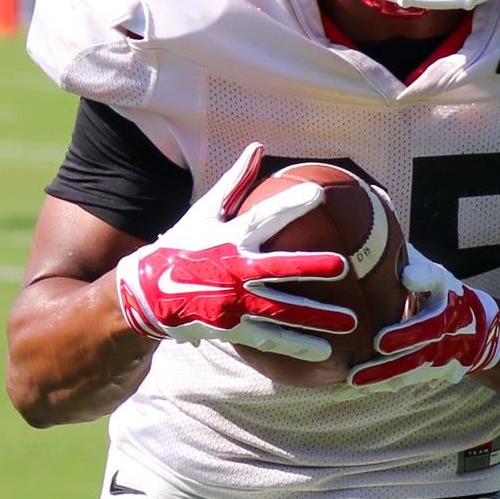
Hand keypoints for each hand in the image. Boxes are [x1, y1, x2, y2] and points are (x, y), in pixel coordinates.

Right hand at [116, 143, 356, 355]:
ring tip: (351, 322)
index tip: (319, 194)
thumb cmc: (183, 245)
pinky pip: (270, 338)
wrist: (148, 293)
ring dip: (317, 317)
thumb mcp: (206, 211)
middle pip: (279, 268)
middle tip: (344, 267)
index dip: (290, 205)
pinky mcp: (233, 328)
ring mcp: (235, 302)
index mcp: (231, 238)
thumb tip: (258, 146)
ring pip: (282, 310)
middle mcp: (235, 270)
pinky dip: (297, 345)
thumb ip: (236, 181)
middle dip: (311, 267)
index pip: (264, 217)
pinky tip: (325, 352)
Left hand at [348, 246, 499, 390]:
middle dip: (384, 369)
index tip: (379, 342)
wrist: (473, 326)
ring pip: (405, 377)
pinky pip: (397, 383)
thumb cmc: (445, 293)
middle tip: (355, 375)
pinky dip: (373, 388)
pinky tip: (344, 393)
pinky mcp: (423, 375)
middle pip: (413, 360)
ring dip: (376, 382)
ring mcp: (434, 364)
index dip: (405, 334)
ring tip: (348, 385)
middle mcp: (441, 344)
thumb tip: (404, 272)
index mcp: (446, 314)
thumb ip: (422, 272)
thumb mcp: (438, 277)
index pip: (428, 325)